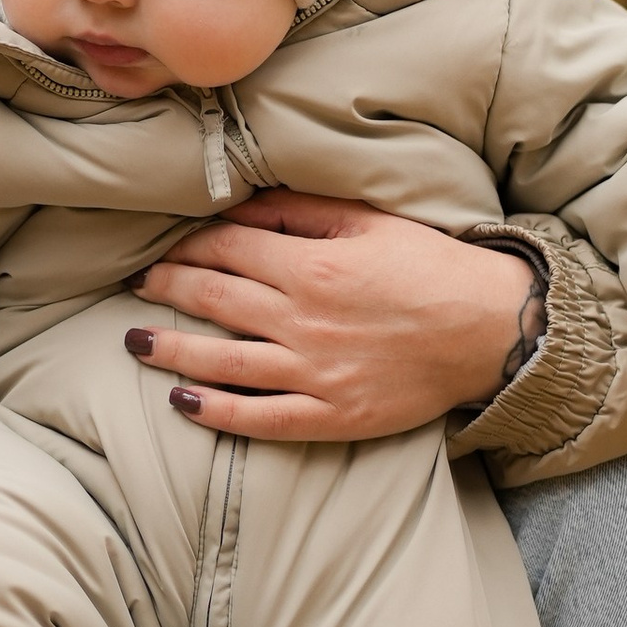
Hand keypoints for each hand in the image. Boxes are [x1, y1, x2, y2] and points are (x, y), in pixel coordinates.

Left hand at [123, 190, 538, 441]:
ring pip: (223, 362)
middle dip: (166, 290)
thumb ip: (301, 211)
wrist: (491, 330)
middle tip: (135, 285)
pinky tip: (184, 404)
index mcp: (312, 265)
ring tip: (135, 343)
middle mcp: (305, 320)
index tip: (163, 247)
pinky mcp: (333, 414)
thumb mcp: (368, 220)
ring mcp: (316, 372)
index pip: (227, 250)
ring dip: (171, 351)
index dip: (186, 247)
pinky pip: (261, 417)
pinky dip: (217, 413)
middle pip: (214, 300)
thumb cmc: (431, 266)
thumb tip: (242, 209)